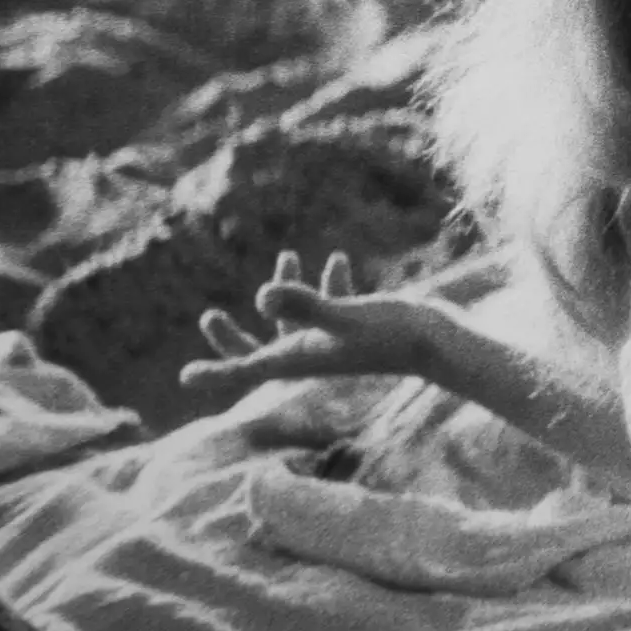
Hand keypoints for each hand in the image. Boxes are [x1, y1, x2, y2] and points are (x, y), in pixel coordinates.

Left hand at [179, 250, 446, 395]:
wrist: (445, 345)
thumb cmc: (396, 336)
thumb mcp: (347, 318)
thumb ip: (306, 307)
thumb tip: (263, 295)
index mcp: (300, 359)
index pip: (247, 370)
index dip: (215, 374)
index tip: (185, 378)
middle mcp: (313, 357)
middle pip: (261, 355)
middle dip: (235, 337)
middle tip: (210, 318)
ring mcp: (336, 346)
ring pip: (296, 329)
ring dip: (286, 296)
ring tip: (286, 253)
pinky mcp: (360, 331)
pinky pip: (332, 311)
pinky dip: (327, 287)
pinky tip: (338, 258)